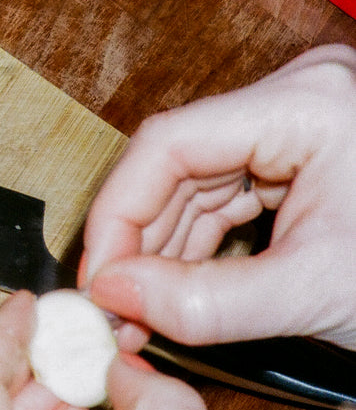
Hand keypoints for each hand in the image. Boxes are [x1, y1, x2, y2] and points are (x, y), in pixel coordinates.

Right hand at [81, 45, 355, 352]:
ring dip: (167, 249)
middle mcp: (298, 96)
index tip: (96, 276)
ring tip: (141, 313)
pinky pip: (232, 193)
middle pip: (180, 161)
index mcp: (306, 104)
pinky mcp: (306, 151)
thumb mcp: (313, 294)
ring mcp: (302, 120)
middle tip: (112, 307)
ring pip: (200, 181)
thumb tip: (115, 297)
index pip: (170, 143)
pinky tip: (179, 289)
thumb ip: (204, 301)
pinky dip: (204, 244)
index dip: (118, 212)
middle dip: (141, 240)